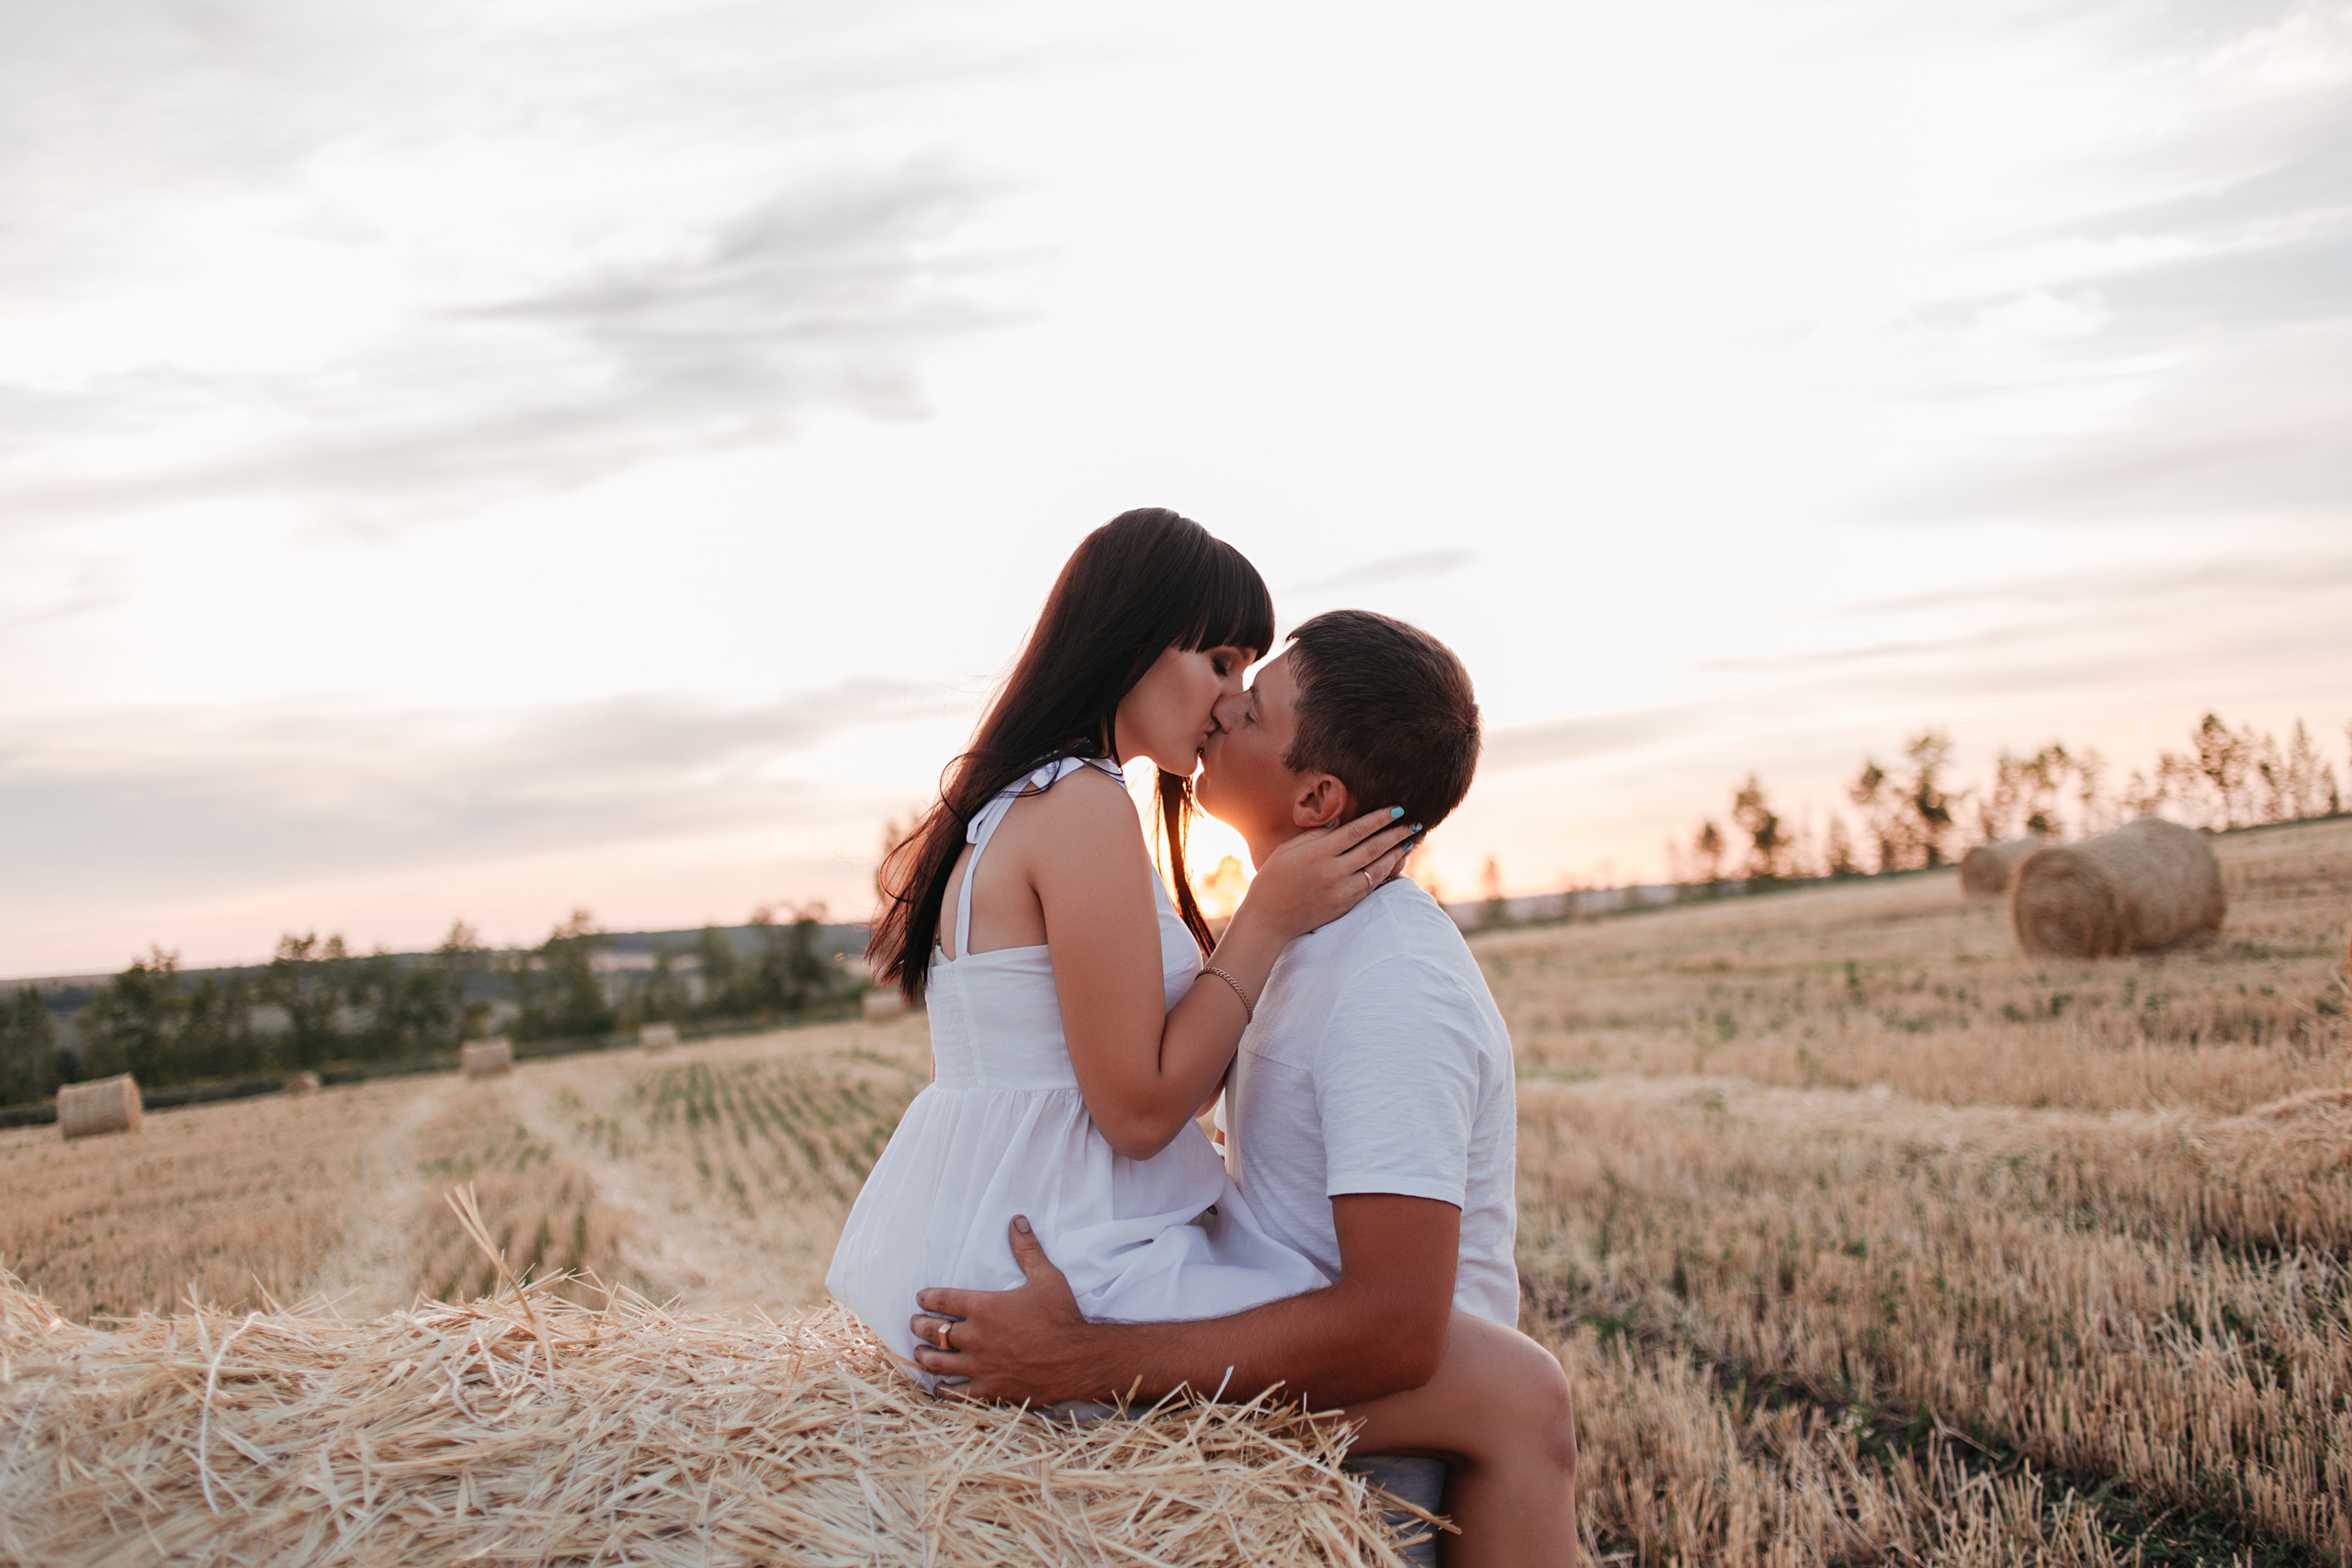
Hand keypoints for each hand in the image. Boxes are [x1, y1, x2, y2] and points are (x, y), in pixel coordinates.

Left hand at [911, 1217, 1107, 1402]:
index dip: (927, 1298)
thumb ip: (1027, 1249)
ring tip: (920, 1352)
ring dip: (924, 1356)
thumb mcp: (1047, 1277)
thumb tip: (1017, 1220)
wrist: (1078, 1359)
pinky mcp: (989, 1389)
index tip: (921, 1298)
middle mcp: (976, 1336)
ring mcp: (980, 1365)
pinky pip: (956, 1392)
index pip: (942, 1299)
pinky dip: (943, 1389)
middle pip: (933, 1331)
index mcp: (984, 1307)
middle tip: (914, 1324)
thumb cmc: (1062, 1317)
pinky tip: (939, 1386)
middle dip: (919, 1326)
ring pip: (938, 1362)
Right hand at [1232, 807, 1419, 941]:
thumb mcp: (1287, 850)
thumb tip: (1340, 823)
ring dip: (1396, 853)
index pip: (1356, 831)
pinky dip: (1385, 872)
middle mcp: (1332, 871)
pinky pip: (1371, 885)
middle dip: (1396, 834)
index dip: (1379, 819)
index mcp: (1317, 853)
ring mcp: (1341, 890)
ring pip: (1377, 868)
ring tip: (1410, 841)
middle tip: (1415, 823)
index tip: (1398, 810)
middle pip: (1373, 848)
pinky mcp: (1345, 905)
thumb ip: (1315, 835)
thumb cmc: (1272, 880)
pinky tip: (1394, 862)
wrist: (1268, 919)